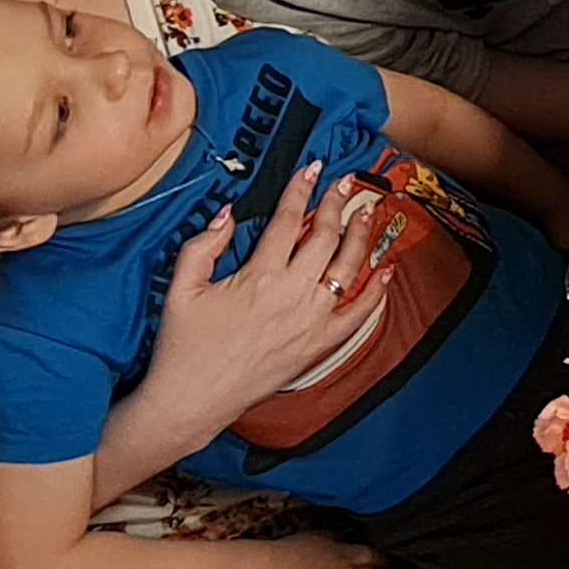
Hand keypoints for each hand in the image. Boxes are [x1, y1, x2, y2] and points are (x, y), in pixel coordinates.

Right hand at [141, 164, 386, 422]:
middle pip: (324, 237)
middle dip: (336, 204)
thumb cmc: (182, 346)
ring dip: (361, 236)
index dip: (301, 189)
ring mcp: (310, 322)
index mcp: (259, 276)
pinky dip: (376, 293)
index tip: (312, 168)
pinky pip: (357, 316)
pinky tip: (387, 270)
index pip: (287, 220)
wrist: (192, 399)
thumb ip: (203, 245)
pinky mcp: (317, 346)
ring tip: (368, 211)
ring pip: (347, 269)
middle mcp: (292, 295)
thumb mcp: (181, 288)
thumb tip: (229, 213)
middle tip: (345, 182)